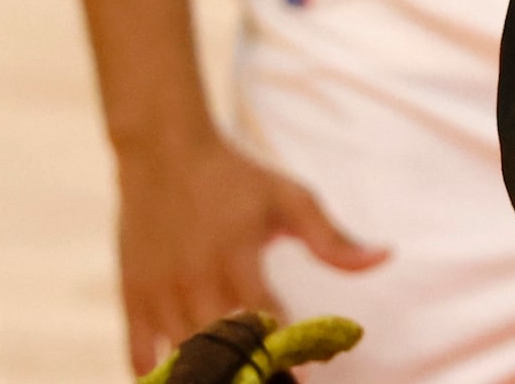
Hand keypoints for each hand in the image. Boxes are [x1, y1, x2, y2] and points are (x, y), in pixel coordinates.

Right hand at [115, 133, 381, 372]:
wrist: (165, 153)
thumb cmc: (238, 177)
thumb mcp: (291, 198)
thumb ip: (333, 238)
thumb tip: (384, 257)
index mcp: (238, 256)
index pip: (265, 321)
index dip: (286, 355)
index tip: (306, 374)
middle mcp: (194, 279)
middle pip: (220, 348)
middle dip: (248, 370)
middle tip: (268, 378)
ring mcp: (157, 291)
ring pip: (180, 357)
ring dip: (208, 372)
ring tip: (237, 375)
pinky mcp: (130, 297)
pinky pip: (138, 356)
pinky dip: (159, 374)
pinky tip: (187, 374)